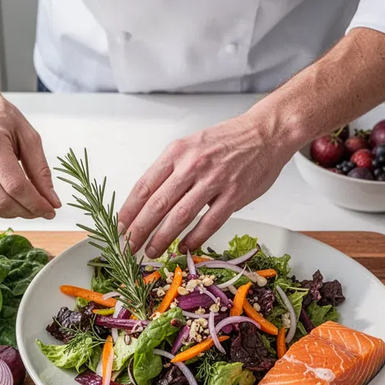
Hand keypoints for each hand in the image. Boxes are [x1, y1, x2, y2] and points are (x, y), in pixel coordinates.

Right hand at [0, 83, 60, 218]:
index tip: (50, 210)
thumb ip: (40, 169)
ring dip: (10, 212)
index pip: (16, 187)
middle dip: (26, 211)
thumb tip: (52, 201)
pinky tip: (4, 198)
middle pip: (1, 202)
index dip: (36, 204)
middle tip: (39, 209)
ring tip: (23, 204)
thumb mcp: (26, 134)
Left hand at [119, 112, 297, 257]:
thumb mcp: (191, 145)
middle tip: (128, 248)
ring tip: (151, 252)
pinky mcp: (234, 195)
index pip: (144, 186)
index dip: (129, 210)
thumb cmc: (228, 141)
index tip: (119, 227)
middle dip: (139, 230)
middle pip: (157, 204)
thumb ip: (172, 169)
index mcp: (177, 152)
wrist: (265, 133)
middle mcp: (192, 165)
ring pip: (180, 216)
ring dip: (162, 238)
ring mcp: (214, 181)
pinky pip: (209, 223)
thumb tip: (149, 199)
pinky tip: (183, 248)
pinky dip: (194, 239)